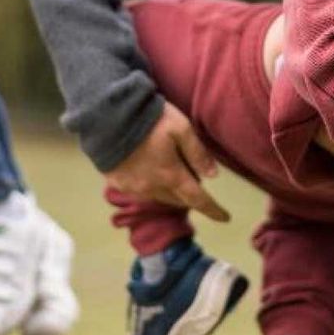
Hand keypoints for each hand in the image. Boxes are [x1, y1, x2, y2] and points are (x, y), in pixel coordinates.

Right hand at [105, 101, 230, 221]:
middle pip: (177, 199)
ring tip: (169, 171)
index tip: (225, 219)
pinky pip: (138, 191)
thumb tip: (213, 176)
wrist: (107, 115)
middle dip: (188, 194)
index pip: (197, 199)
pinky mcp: (116, 182)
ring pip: (158, 197)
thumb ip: (197, 153)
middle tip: (192, 177)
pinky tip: (147, 171)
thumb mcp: (181, 129)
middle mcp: (151, 188)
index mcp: (170, 175)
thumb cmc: (149, 119)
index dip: (213, 210)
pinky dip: (149, 186)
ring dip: (168, 190)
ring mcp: (131, 187)